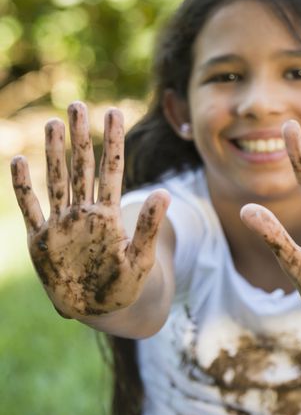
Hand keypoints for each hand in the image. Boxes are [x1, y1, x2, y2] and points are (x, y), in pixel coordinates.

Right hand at [9, 103, 169, 317]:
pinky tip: (20, 160)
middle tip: (77, 103)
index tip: (114, 112)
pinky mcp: (41, 240)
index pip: (111, 169)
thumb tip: (166, 193)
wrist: (100, 311)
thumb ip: (148, 226)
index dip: (112, 141)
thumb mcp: (140, 258)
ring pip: (56, 180)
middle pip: (82, 166)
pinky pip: (30, 207)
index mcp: (108, 215)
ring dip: (54, 152)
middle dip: (80, 135)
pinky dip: (23, 186)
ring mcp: (61, 223)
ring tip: (53, 123)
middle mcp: (84, 212)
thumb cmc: (125, 286)